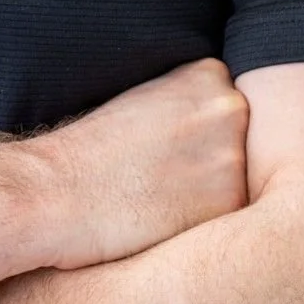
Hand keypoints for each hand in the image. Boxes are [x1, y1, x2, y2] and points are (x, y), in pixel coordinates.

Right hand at [19, 57, 249, 268]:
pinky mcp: (232, 204)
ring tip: (165, 200)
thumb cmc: (91, 152)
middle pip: (248, 146)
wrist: (56, 193)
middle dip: (217, 165)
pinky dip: (211, 228)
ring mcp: (235, 155)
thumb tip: (230, 131)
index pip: (233, 112)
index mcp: (207, 74)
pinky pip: (240, 223)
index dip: (203, 138)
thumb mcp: (147, 103)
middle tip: (166, 178)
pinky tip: (170, 222)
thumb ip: (193, 106)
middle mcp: (230, 107)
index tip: (169, 150)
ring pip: (246, 184)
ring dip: (217, 199)